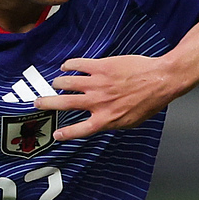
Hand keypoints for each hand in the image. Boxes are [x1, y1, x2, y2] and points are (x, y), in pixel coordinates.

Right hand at [37, 53, 191, 139]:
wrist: (160, 80)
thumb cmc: (149, 102)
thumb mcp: (131, 121)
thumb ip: (112, 122)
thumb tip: (101, 123)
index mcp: (106, 119)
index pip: (79, 130)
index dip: (65, 133)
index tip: (55, 134)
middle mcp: (98, 102)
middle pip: (64, 104)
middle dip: (47, 103)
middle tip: (38, 102)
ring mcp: (98, 83)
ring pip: (67, 82)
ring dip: (59, 82)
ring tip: (57, 82)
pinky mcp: (101, 67)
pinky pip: (78, 65)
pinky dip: (69, 65)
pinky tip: (66, 66)